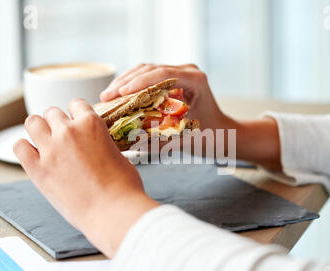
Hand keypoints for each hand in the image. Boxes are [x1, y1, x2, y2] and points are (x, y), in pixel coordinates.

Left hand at [13, 99, 158, 256]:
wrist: (112, 211)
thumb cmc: (123, 187)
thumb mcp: (119, 154)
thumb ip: (103, 144)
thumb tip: (98, 148)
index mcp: (91, 124)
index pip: (76, 104)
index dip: (76, 113)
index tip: (76, 121)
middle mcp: (68, 132)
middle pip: (52, 112)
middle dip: (57, 122)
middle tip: (62, 135)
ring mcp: (50, 149)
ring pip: (32, 122)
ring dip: (38, 129)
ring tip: (44, 140)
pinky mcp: (37, 169)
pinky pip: (19, 146)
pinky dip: (24, 148)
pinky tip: (33, 154)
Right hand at [100, 64, 235, 130]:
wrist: (223, 133)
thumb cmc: (210, 137)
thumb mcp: (186, 137)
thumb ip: (161, 137)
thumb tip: (129, 141)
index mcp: (196, 80)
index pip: (162, 74)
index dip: (138, 82)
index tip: (120, 92)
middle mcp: (189, 71)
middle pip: (151, 69)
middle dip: (126, 82)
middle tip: (106, 96)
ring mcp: (182, 72)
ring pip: (147, 70)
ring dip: (126, 82)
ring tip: (107, 96)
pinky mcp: (174, 77)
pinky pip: (150, 76)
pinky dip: (133, 84)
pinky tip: (119, 94)